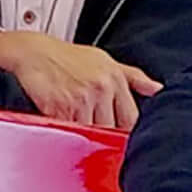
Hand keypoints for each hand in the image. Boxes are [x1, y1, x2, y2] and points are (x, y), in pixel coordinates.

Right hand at [0, 30, 160, 128]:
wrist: (32, 51)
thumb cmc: (67, 57)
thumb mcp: (105, 60)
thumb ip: (133, 77)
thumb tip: (158, 89)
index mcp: (114, 79)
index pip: (130, 118)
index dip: (126, 132)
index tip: (122, 139)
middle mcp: (100, 88)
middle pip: (111, 129)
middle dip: (104, 136)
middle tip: (95, 137)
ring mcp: (80, 98)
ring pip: (90, 133)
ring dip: (84, 137)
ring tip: (76, 130)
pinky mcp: (59, 107)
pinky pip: (68, 131)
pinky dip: (66, 134)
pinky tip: (63, 127)